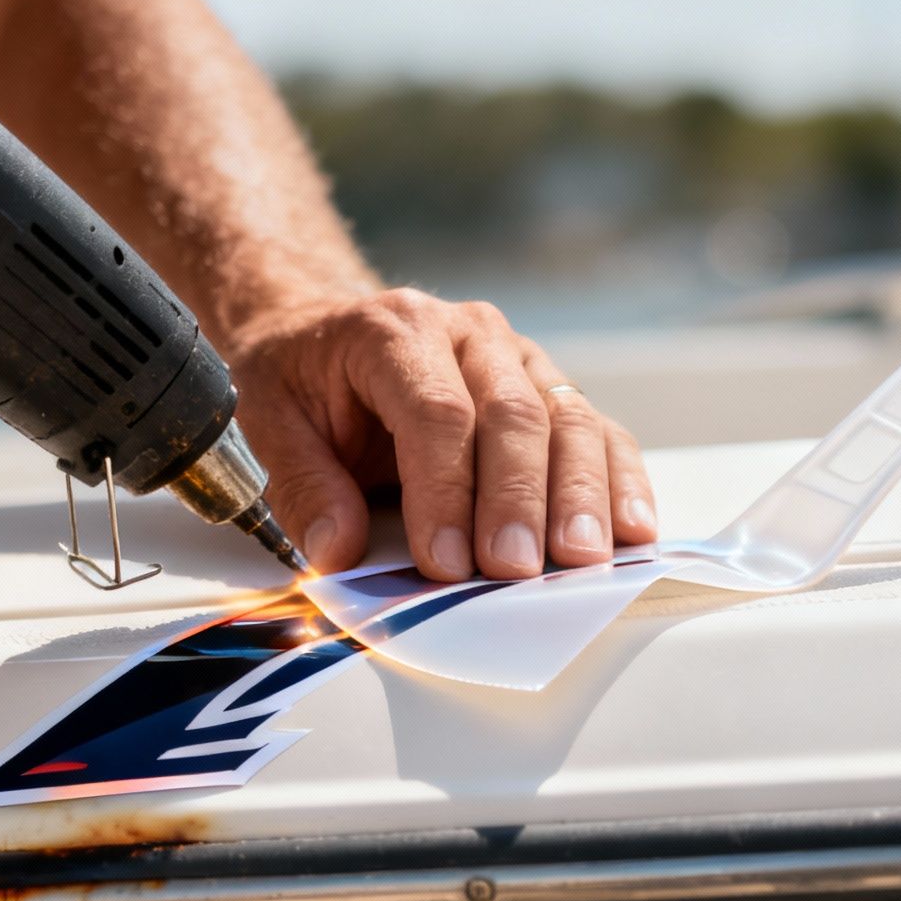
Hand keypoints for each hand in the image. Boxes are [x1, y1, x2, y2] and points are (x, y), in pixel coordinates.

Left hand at [225, 289, 657, 579]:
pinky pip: (597, 431)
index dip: (446, 491)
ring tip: (583, 559)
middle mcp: (470, 333)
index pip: (437, 412)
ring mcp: (519, 357)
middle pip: (513, 415)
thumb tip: (338, 554)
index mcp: (395, 330)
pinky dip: (619, 481)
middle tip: (513, 571)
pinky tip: (631, 530)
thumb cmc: (301, 380)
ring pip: (568, 420)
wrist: (325, 333)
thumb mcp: (269, 421)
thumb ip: (303, 486)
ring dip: (579, 495)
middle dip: (517, 501)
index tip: (444, 563)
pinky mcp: (550, 388)